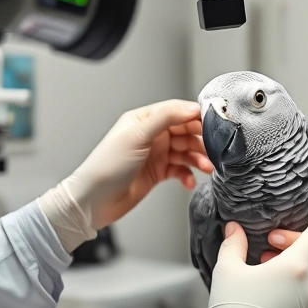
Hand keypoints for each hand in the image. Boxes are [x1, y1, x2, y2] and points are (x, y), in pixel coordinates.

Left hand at [39, 99, 213, 251]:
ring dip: (198, 159)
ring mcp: (155, 154)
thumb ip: (165, 117)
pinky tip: (189, 181)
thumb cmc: (107, 166)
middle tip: (213, 151)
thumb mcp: (137, 135)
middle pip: (186, 132)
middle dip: (201, 141)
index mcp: (144, 120)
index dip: (196, 116)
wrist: (94, 201)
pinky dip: (188, 174)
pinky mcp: (158, 172)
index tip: (214, 124)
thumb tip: (191, 107)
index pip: (177, 111)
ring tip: (206, 168)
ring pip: (186, 152)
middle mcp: (151, 135)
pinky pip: (180, 170)